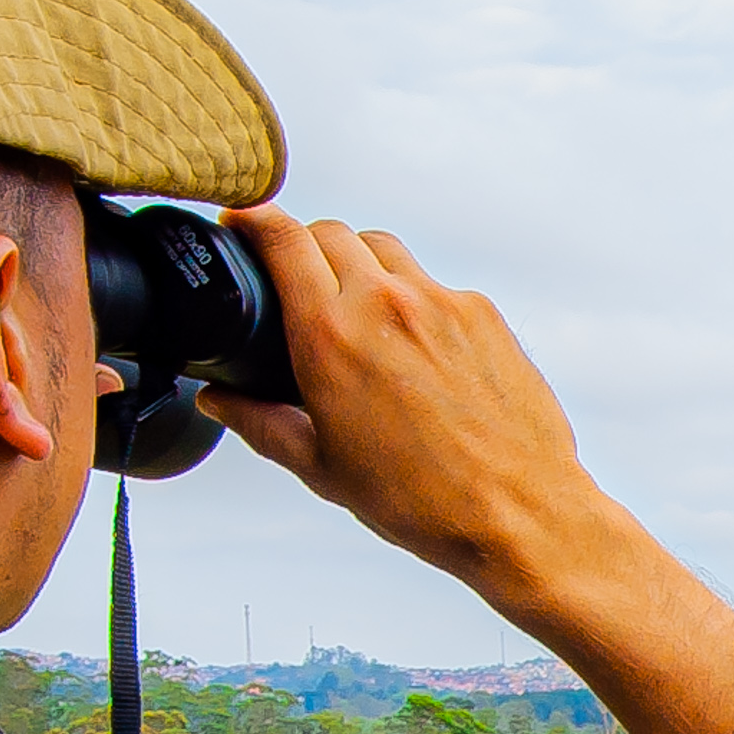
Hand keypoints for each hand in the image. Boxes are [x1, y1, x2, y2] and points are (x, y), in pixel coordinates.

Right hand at [200, 213, 640, 616]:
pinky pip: (435, 285)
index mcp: (331, 335)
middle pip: (332, 234)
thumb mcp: (321, 467)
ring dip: (360, 264)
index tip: (242, 222)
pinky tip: (412, 347)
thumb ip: (260, 422)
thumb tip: (218, 399)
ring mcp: (441, 302)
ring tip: (355, 309)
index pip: (283, 239)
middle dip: (305, 245)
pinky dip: (412, 299)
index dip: (254, 221)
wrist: (516, 512)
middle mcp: (386, 304)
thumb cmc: (421, 500)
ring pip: (385, 250)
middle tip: (295, 276)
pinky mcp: (483, 314)